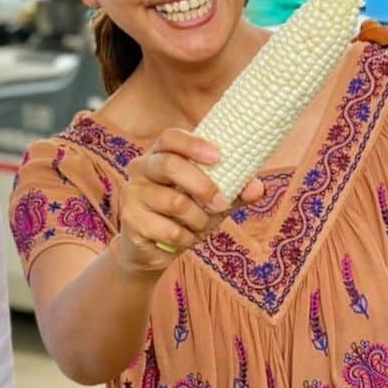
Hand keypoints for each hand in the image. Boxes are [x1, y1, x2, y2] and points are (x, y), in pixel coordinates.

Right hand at [113, 129, 263, 275]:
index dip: (193, 144)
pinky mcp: (130, 219)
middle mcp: (141, 168)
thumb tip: (257, 188)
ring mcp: (132, 193)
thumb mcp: (210, 200)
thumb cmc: (183, 215)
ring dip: (198, 220)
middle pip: (169, 165)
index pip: (170, 138)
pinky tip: (184, 239)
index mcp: (160, 154)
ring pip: (175, 202)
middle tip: (221, 203)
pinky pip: (170, 230)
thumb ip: (234, 191)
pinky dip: (187, 239)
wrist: (150, 249)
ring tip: (199, 225)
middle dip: (202, 186)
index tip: (218, 157)